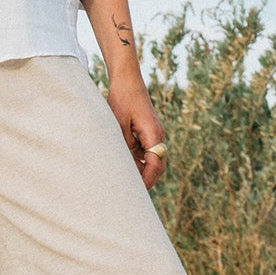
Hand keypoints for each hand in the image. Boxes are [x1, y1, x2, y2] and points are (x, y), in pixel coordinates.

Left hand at [106, 74, 166, 190]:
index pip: (155, 165)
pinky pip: (145, 151)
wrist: (127, 81)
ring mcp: (153, 134)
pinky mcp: (147, 132)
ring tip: (122, 181)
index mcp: (154, 135)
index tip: (135, 192)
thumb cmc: (122, 99)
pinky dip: (136, 159)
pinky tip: (122, 164)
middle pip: (156, 165)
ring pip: (150, 159)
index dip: (146, 181)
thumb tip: (125, 165)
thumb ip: (124, 146)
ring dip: (139, 169)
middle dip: (145, 179)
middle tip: (129, 193)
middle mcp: (157, 136)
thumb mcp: (118, 124)